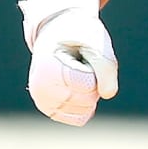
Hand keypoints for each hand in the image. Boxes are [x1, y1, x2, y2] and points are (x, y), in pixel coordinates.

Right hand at [18, 0, 117, 125]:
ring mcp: (43, 102)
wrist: (57, 31)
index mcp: (47, 69)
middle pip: (88, 99)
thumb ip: (107, 67)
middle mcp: (40, 89)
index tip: (78, 54)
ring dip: (89, 90)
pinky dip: (85, 102)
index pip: (89, 85)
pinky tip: (73, 84)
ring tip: (75, 70)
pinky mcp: (50, 110)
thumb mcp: (95, 42)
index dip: (93, 68)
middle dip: (93, 80)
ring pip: (86, 110)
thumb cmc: (76, 34)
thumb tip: (107, 94)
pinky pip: (80, 117)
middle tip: (78, 61)